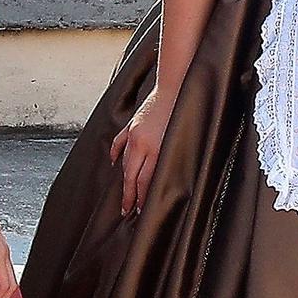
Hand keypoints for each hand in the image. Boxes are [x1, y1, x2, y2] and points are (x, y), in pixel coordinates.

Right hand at [109, 85, 173, 216]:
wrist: (175, 87)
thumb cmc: (183, 112)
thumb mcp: (180, 139)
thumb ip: (169, 159)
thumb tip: (162, 178)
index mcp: (155, 148)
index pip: (145, 180)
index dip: (141, 197)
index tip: (140, 209)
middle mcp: (141, 143)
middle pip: (131, 175)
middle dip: (129, 195)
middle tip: (126, 211)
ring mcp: (134, 134)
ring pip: (124, 162)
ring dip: (124, 178)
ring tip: (124, 192)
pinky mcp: (131, 125)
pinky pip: (119, 143)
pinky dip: (115, 154)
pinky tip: (114, 162)